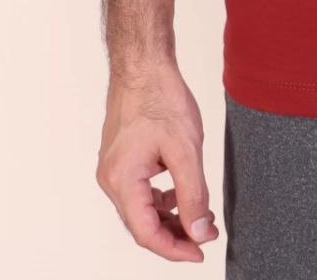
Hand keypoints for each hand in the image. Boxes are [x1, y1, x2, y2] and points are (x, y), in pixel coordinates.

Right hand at [95, 61, 220, 262]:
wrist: (144, 64)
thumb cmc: (160, 98)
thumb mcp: (185, 150)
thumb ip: (193, 195)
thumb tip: (199, 231)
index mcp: (121, 181)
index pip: (146, 233)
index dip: (174, 249)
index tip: (200, 252)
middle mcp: (111, 179)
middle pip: (141, 224)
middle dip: (174, 235)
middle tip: (204, 238)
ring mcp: (114, 168)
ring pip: (141, 208)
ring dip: (169, 217)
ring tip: (199, 217)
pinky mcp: (122, 158)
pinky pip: (140, 190)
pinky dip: (161, 198)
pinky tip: (181, 193)